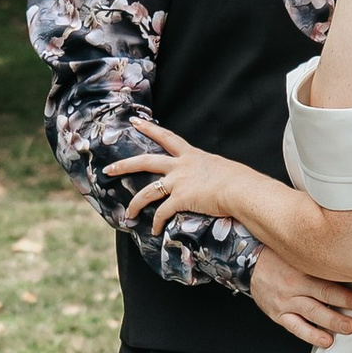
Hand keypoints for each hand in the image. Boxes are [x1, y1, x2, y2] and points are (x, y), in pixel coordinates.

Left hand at [106, 121, 245, 232]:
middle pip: (146, 162)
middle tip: (109, 168)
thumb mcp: (224, 170)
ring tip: (127, 214)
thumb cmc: (241, 182)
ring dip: (135, 204)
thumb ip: (215, 173)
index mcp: (192, 156)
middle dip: (125, 165)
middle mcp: (182, 166)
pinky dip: (156, 223)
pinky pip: (162, 213)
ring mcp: (179, 182)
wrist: (242, 190)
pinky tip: (154, 231)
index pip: (167, 137)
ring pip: (147, 191)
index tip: (135, 121)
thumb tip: (221, 180)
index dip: (149, 128)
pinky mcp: (180, 199)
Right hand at [248, 248, 351, 347]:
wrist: (249, 263)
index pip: (329, 274)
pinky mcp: (278, 314)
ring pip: (313, 313)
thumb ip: (323, 262)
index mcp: (301, 266)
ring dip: (334, 321)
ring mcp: (285, 301)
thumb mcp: (300, 253)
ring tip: (350, 327)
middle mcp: (294, 284)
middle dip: (348, 302)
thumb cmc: (279, 257)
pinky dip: (312, 335)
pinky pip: (296, 328)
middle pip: (325, 294)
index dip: (350, 281)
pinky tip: (326, 340)